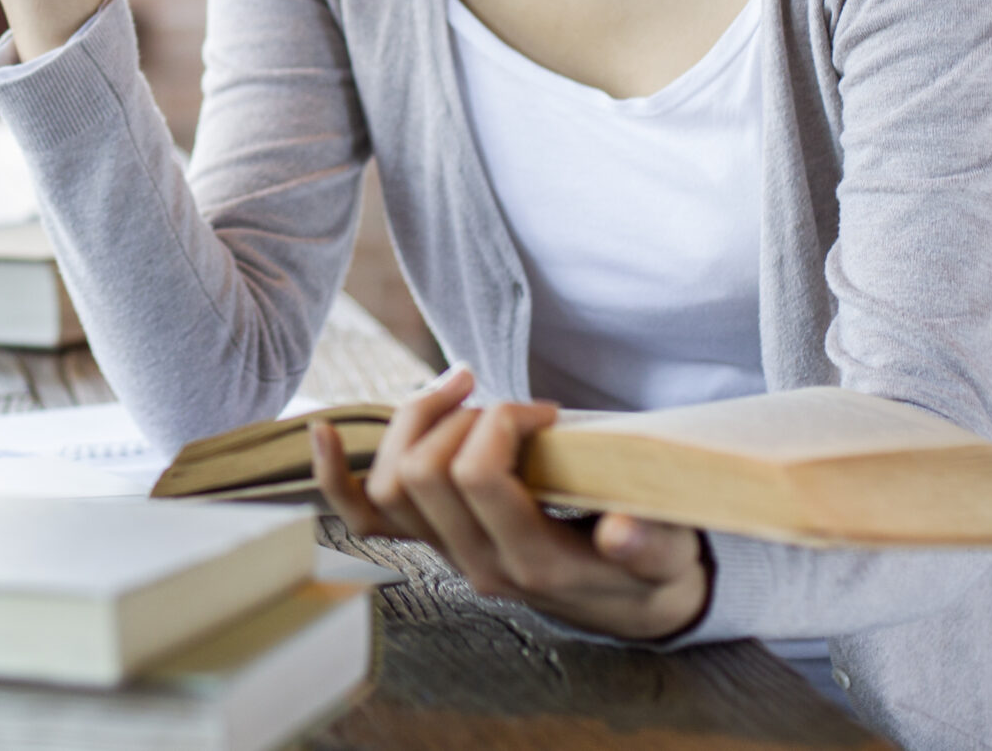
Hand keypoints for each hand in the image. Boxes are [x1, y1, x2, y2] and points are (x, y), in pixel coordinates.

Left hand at [312, 365, 709, 641]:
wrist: (633, 602)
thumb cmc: (654, 566)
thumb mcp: (670, 556)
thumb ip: (650, 544)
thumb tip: (625, 530)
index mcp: (533, 564)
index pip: (478, 477)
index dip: (503, 424)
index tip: (545, 411)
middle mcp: (476, 564)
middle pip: (421, 473)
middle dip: (458, 416)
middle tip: (509, 404)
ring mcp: (446, 554)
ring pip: (387, 483)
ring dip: (415, 421)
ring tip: (464, 390)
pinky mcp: (434, 541)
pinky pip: (362, 517)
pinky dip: (333, 474)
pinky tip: (322, 431)